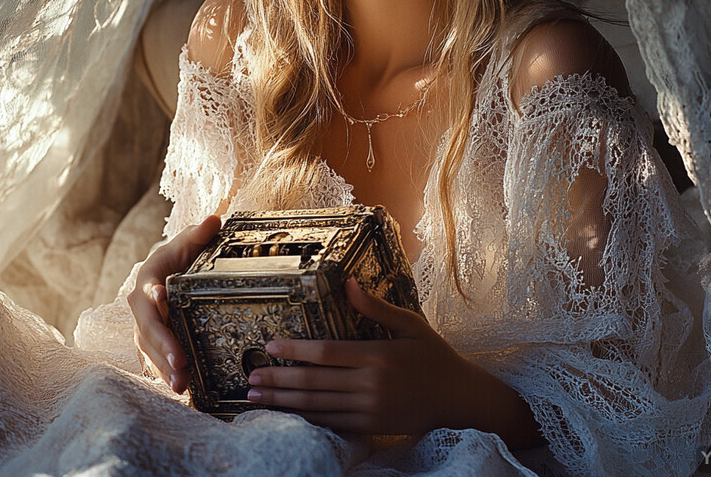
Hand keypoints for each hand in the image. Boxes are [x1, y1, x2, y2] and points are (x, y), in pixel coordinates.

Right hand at [127, 213, 220, 391]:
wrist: (171, 268)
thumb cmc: (180, 254)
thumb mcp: (188, 242)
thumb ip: (199, 233)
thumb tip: (213, 220)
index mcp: (147, 280)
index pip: (148, 295)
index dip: (155, 304)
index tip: (163, 306)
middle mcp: (141, 307)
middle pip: (149, 330)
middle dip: (163, 348)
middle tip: (180, 366)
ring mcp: (145, 327)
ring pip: (151, 350)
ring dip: (164, 369)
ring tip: (181, 387)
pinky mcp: (154, 342)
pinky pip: (157, 360)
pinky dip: (166, 374)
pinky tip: (181, 390)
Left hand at [245, 278, 486, 434]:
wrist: (460, 399)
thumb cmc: (435, 356)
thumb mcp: (410, 324)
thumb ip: (376, 307)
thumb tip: (348, 283)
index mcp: (377, 355)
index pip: (326, 352)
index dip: (295, 350)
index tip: (268, 346)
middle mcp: (369, 385)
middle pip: (314, 382)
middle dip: (278, 381)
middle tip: (250, 378)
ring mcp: (369, 410)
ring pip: (317, 406)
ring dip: (284, 402)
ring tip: (256, 398)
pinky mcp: (371, 427)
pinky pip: (332, 423)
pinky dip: (306, 419)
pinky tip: (287, 415)